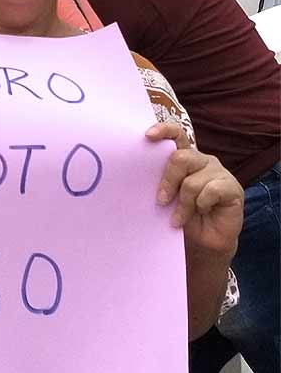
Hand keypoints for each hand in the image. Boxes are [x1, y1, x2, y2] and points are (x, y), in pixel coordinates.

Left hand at [147, 123, 242, 257]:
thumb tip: (138, 175)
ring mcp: (218, 172)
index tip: (147, 136)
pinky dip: (201, 205)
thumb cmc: (181, 216)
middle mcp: (202, 161)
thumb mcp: (166, 197)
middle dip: (167, 182)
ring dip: (183, 204)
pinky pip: (211, 191)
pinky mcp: (233, 187)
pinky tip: (202, 212)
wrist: (203, 241)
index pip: (176, 135)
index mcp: (184, 158)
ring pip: (192, 181)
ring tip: (179, 218)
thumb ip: (158, 182)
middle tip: (160, 201)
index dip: (163, 131)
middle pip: (180, 158)